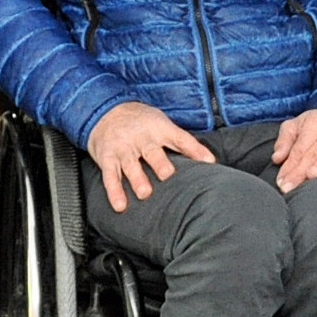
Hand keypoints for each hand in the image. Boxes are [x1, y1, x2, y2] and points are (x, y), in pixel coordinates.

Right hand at [87, 100, 213, 211]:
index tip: (208, 162)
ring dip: (137, 179)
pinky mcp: (107, 158)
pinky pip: (110, 176)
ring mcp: (123, 148)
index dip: (194, 149)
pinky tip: (120, 205)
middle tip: (167, 175)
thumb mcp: (163, 125)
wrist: (106, 110)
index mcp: (159, 128)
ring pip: (130, 164)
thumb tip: (210, 161)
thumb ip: (184, 143)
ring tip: (144, 193)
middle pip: (152, 151)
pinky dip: (114, 191)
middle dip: (159, 163)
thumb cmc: (142, 122)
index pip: (180, 138)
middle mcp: (141, 138)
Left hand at [270, 108, 316, 191]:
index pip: (300, 146)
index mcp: (316, 119)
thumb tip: (277, 158)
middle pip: (313, 152)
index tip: (281, 181)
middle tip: (288, 187)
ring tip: (311, 175)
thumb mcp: (299, 126)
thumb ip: (285, 140)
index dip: (289, 164)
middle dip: (299, 171)